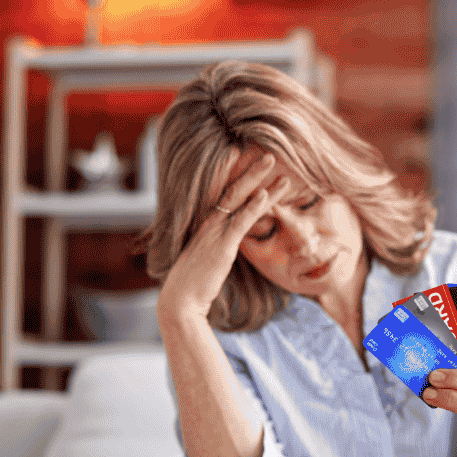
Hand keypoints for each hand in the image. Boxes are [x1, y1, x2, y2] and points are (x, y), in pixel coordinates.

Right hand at [156, 150, 292, 324]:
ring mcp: (214, 233)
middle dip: (252, 171)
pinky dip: (253, 206)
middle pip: (233, 189)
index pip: (225, 196)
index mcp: (206, 226)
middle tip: (270, 155)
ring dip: (259, 181)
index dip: (240, 178)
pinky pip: (239, 221)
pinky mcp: (221, 246)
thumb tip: (225, 249)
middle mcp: (208, 223)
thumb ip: (217, 250)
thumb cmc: (193, 286)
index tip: (254, 163)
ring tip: (276, 165)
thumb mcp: (207, 262)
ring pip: (239, 199)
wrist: (180, 301)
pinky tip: (266, 194)